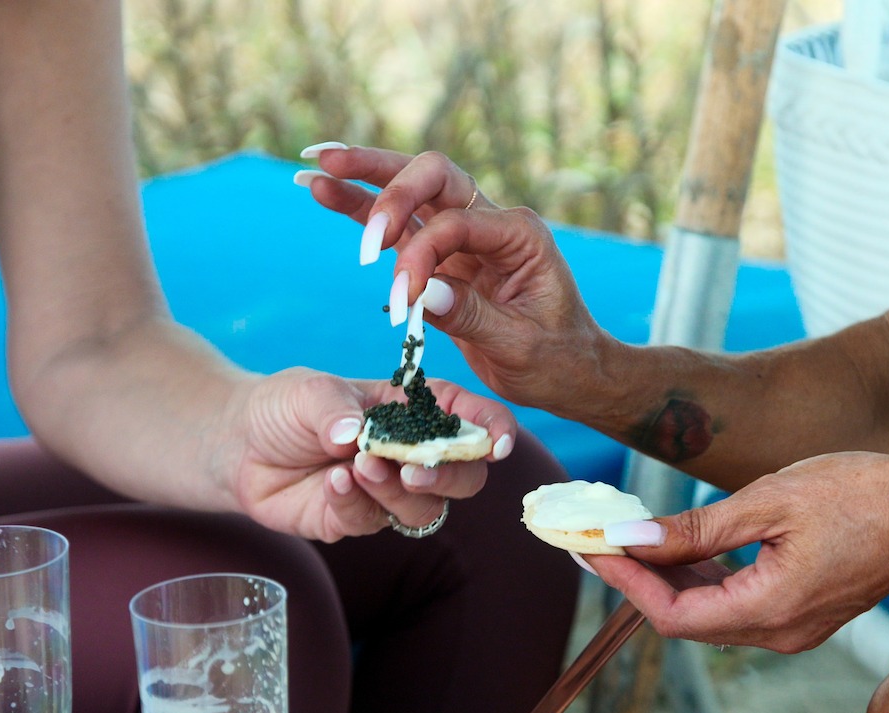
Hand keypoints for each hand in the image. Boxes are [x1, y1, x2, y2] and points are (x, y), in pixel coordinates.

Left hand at [232, 366, 515, 541]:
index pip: (467, 417)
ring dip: (398, 492)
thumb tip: (355, 434)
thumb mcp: (309, 391)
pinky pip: (369, 522)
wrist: (236, 444)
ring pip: (424, 509)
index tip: (497, 442)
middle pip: (464, 476)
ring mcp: (386, 492)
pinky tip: (332, 483)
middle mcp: (410, 453)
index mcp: (414, 410)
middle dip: (450, 474)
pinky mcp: (355, 520)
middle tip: (413, 467)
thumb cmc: (284, 406)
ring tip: (359, 467)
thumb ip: (335, 407)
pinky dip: (353, 503)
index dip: (492, 428)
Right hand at [303, 145, 615, 415]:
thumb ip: (470, 315)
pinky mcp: (441, 256)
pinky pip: (398, 227)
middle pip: (434, 176)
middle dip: (389, 184)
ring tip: (318, 165)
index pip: (455, 224)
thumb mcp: (520, 345)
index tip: (402, 299)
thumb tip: (421, 292)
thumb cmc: (556, 358)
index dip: (422, 255)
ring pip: (411, 191)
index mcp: (519, 235)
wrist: (569, 371)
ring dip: (365, 177)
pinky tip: (323, 189)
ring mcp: (464, 235)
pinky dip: (361, 208)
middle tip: (341, 185)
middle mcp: (492, 223)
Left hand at [586, 452, 888, 651]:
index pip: (672, 616)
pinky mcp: (801, 610)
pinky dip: (702, 578)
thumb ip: (697, 529)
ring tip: (633, 536)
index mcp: (770, 610)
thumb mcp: (769, 501)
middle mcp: (779, 631)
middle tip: (601, 539)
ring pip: (708, 613)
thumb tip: (633, 540)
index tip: (592, 547)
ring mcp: (792, 626)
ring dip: (668, 578)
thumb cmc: (864, 493)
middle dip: (638, 579)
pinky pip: (735, 604)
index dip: (626, 582)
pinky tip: (682, 546)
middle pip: (684, 619)